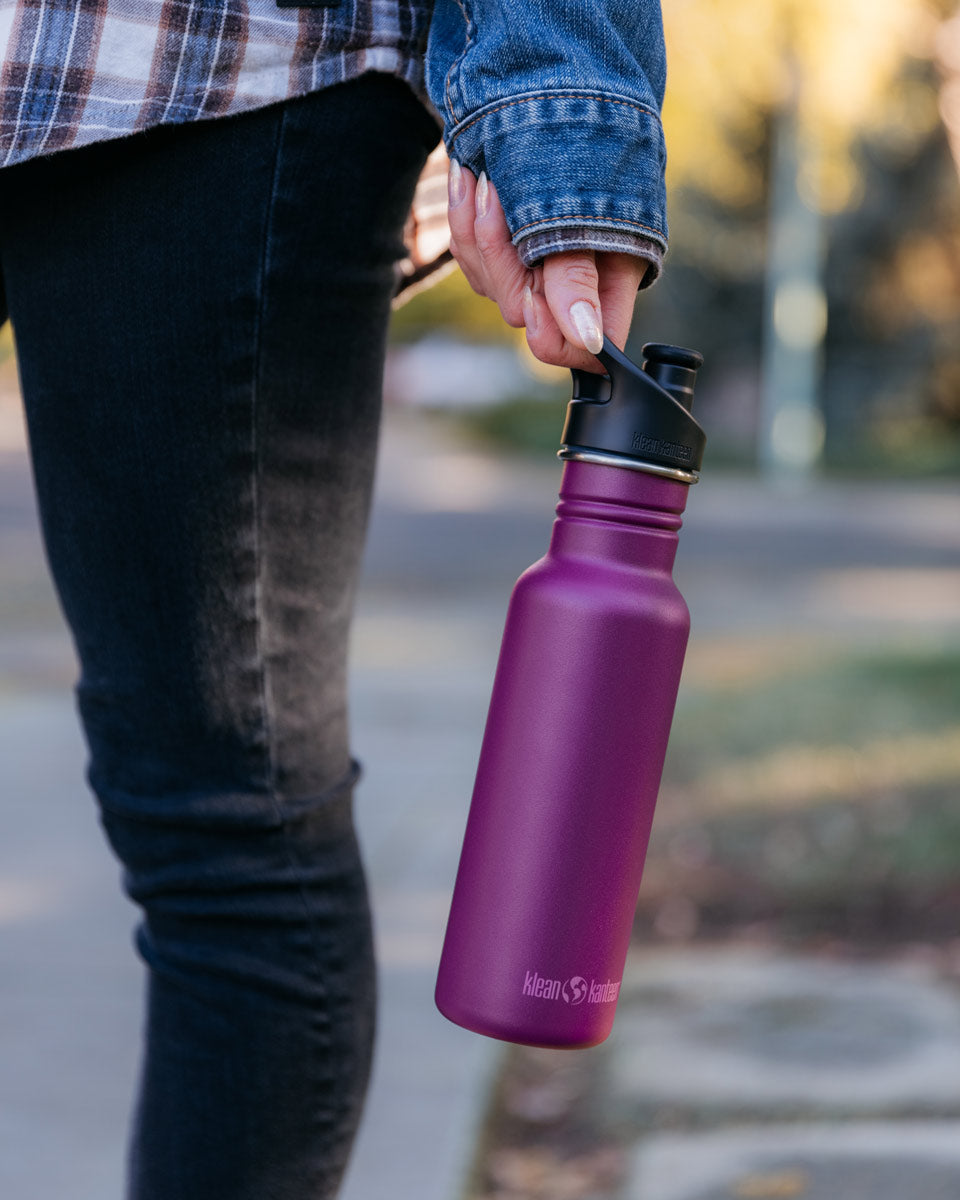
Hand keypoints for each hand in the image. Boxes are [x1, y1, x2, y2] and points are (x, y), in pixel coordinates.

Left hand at [446, 161, 646, 371]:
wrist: (556, 82)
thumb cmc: (588, 142)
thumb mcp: (588, 211)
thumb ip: (579, 279)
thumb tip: (589, 341)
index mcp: (610, 284)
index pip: (585, 349)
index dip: (556, 335)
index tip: (534, 296)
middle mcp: (572, 286)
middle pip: (525, 317)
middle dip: (502, 260)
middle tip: (495, 197)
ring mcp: (535, 271)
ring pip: (491, 287)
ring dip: (476, 230)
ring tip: (480, 174)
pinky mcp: (503, 254)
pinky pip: (472, 261)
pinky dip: (465, 220)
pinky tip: (469, 176)